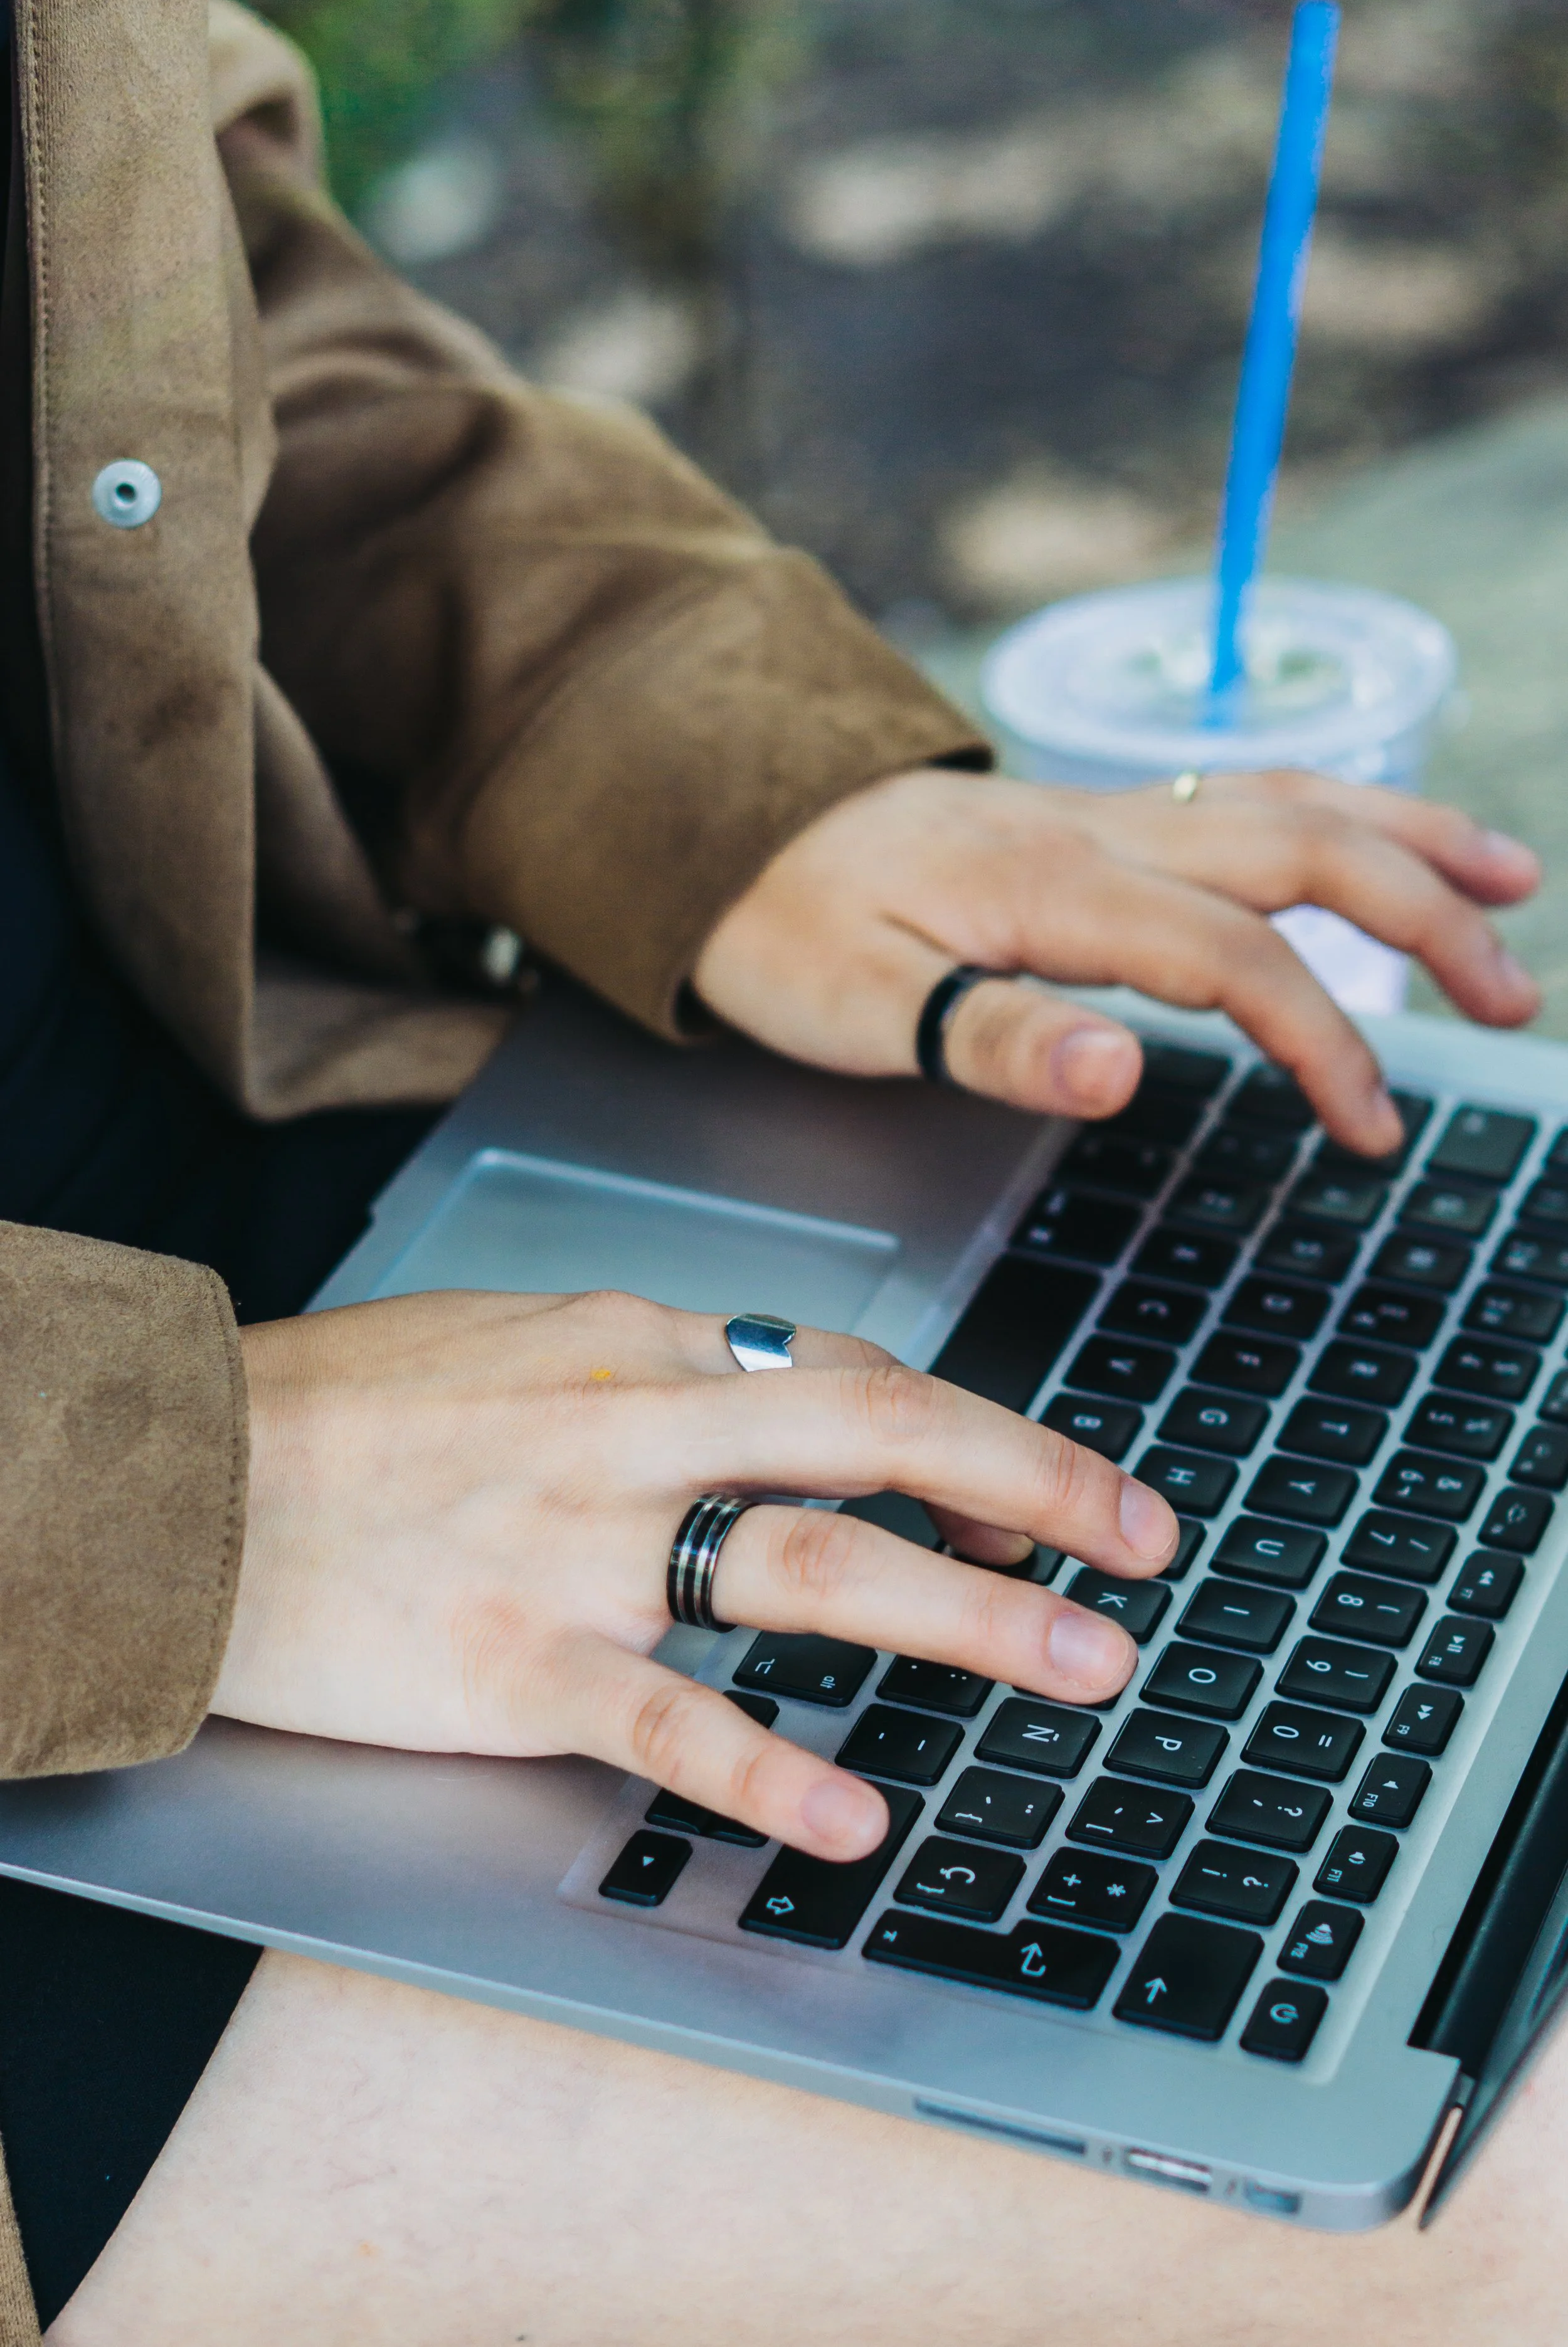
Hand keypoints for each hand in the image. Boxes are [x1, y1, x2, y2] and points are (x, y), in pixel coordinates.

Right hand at [217, 1289, 1177, 1859]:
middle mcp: (629, 1430)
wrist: (186, 1476)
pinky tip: (856, 1816)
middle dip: (1033, 1485)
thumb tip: (775, 1399)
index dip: (969, 1439)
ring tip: (1084, 1664)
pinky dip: (769, 1771)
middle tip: (1147, 1542)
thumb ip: (653, 1373)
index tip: (1045, 1497)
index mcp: (635, 1347)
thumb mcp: (517, 1341)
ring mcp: (575, 1550)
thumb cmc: (345, 1412)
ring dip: (966, 1618)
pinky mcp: (508, 1664)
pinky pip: (664, 1720)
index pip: (846, 1377)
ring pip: (808, 1567)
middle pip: (874, 1438)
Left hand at [694, 765, 1541, 1155]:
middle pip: (1304, 848)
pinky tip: (1381, 837)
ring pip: (1292, 799)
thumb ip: (996, 1040)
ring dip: (1409, 838)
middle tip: (1509, 993)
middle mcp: (1098, 831)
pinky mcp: (1097, 817)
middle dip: (1425, 915)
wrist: (727, 825)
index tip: (1372, 1127)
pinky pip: (1246, 794)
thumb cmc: (786, 929)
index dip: (1322, 1040)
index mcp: (1051, 888)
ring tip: (1509, 882)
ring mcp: (1105, 811)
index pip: (1235, 957)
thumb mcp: (861, 1011)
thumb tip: (1125, 1071)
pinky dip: (1338, 810)